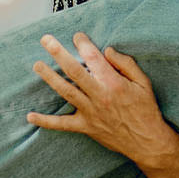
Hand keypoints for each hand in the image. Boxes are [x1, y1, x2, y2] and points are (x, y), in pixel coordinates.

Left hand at [27, 31, 178, 177]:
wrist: (148, 142)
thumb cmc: (146, 110)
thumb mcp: (144, 83)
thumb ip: (126, 64)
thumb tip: (107, 51)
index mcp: (114, 84)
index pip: (95, 58)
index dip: (83, 44)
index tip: (77, 35)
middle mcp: (99, 96)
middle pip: (75, 71)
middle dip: (59, 54)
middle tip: (46, 40)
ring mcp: (90, 112)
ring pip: (66, 92)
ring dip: (50, 78)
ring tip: (37, 65)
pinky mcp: (86, 127)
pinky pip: (62, 124)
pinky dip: (46, 121)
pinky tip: (30, 116)